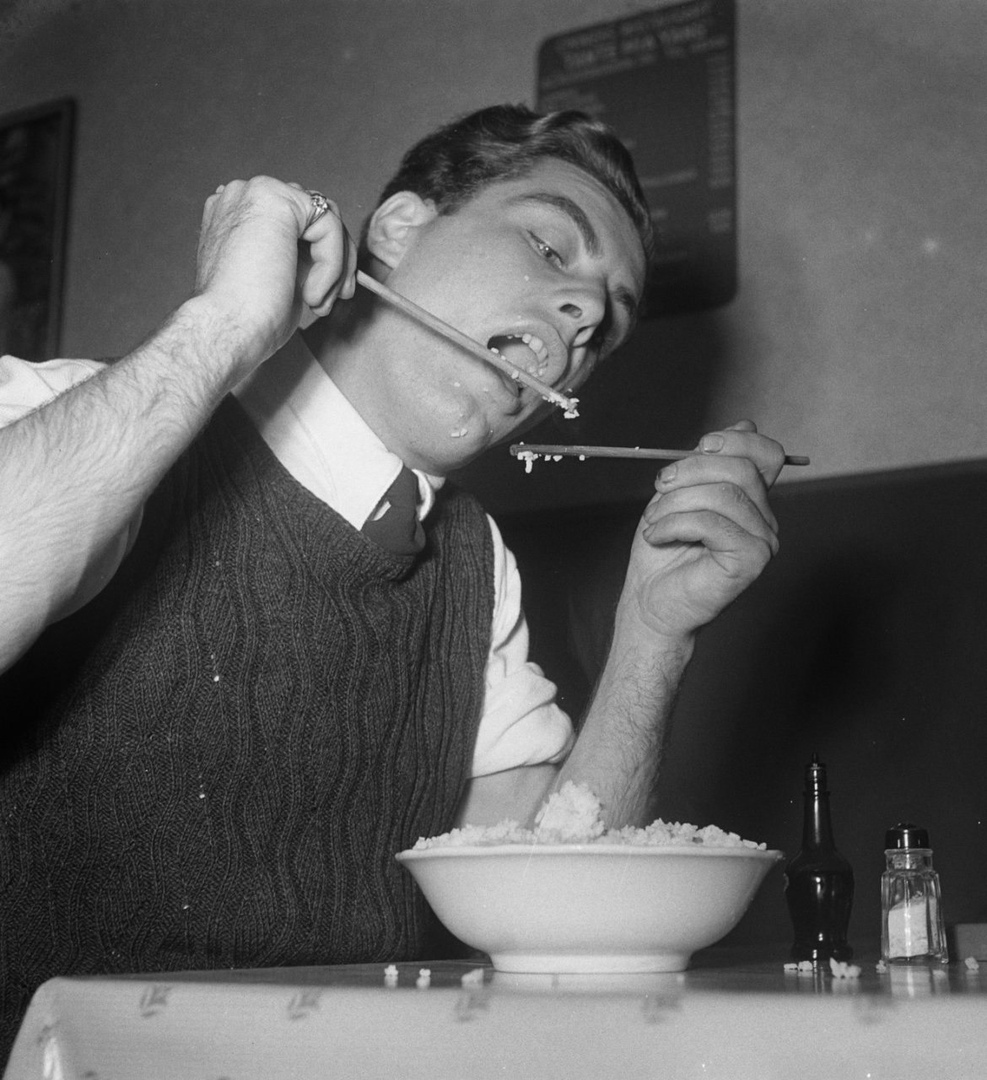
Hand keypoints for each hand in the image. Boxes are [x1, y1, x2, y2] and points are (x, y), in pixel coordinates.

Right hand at [193, 177, 355, 374]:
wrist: (224, 329)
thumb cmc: (245, 316)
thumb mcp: (280, 279)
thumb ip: (300, 258)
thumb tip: (333, 257)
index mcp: (239, 215)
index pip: (297, 221)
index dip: (320, 256)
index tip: (324, 294)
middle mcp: (244, 197)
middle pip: (315, 213)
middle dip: (336, 258)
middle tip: (337, 296)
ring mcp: (257, 193)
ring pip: (326, 217)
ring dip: (335, 264)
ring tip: (319, 301)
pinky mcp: (276, 199)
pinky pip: (327, 226)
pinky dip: (330, 265)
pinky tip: (311, 293)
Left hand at [618, 420, 785, 641]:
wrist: (650, 602)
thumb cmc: (662, 551)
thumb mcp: (679, 493)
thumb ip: (709, 463)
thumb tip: (744, 426)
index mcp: (752, 499)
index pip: (764, 453)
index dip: (733, 441)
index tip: (700, 446)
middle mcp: (765, 519)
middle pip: (741, 468)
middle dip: (691, 471)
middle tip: (660, 487)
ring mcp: (763, 541)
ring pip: (725, 494)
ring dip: (676, 503)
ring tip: (655, 522)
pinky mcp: (751, 560)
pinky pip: (713, 523)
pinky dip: (675, 524)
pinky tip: (659, 537)